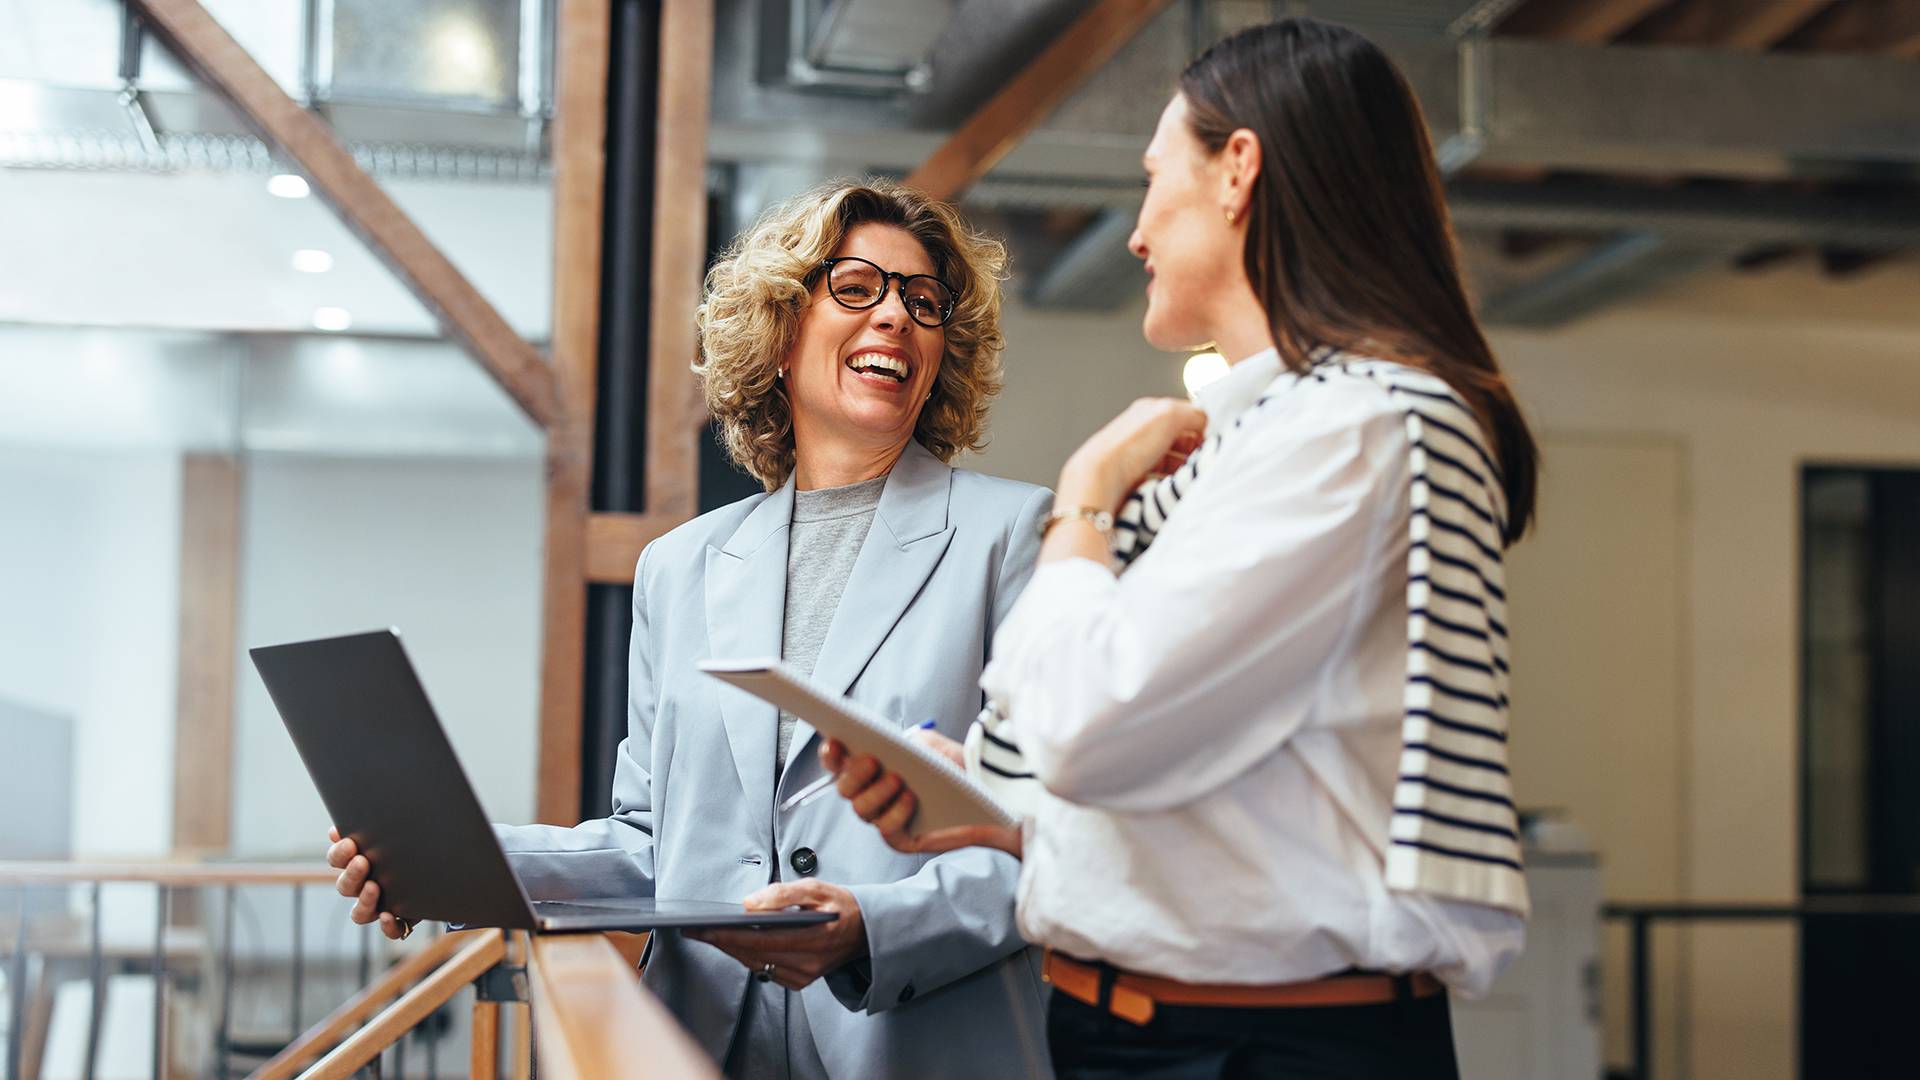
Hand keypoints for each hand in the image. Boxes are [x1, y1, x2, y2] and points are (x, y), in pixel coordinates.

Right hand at [326, 826, 415, 940]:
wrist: (446, 869)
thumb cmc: (414, 843)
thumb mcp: (398, 830)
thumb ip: (375, 826)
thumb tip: (343, 825)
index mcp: (358, 862)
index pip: (337, 860)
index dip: (339, 854)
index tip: (350, 842)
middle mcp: (364, 886)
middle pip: (344, 887)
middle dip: (351, 874)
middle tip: (362, 861)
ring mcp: (381, 905)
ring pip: (360, 913)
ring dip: (363, 901)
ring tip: (374, 887)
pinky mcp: (401, 920)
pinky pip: (391, 931)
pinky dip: (388, 926)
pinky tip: (390, 916)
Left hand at [684, 880, 866, 990]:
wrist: (867, 931)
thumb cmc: (842, 905)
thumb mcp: (817, 888)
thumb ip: (782, 894)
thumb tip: (749, 904)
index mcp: (813, 938)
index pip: (759, 939)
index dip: (727, 934)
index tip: (702, 928)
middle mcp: (808, 963)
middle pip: (753, 954)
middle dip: (722, 941)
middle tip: (695, 930)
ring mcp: (804, 976)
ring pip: (757, 964)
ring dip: (732, 949)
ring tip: (709, 934)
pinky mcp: (800, 981)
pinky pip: (766, 969)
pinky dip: (749, 956)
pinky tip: (737, 943)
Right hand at [820, 739, 1022, 858]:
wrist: (993, 797)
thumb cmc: (960, 769)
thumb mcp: (930, 745)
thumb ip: (904, 741)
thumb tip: (881, 742)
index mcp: (874, 769)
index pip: (840, 763)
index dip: (832, 754)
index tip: (836, 740)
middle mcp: (874, 794)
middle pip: (845, 789)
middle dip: (854, 774)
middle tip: (872, 760)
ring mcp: (886, 817)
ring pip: (861, 810)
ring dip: (876, 793)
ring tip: (898, 779)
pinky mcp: (902, 839)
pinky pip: (886, 830)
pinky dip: (895, 814)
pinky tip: (910, 799)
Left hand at [1057, 397, 1208, 511]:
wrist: (1100, 478)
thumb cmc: (1130, 445)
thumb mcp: (1169, 415)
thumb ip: (1194, 413)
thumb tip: (1207, 421)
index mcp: (1150, 410)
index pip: (1186, 414)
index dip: (1203, 426)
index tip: (1214, 440)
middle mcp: (1143, 430)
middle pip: (1181, 439)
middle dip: (1196, 449)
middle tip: (1205, 460)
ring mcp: (1139, 455)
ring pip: (1173, 460)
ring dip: (1185, 468)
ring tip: (1191, 476)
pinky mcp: (1135, 478)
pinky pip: (1162, 478)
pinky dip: (1172, 481)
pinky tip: (1176, 486)